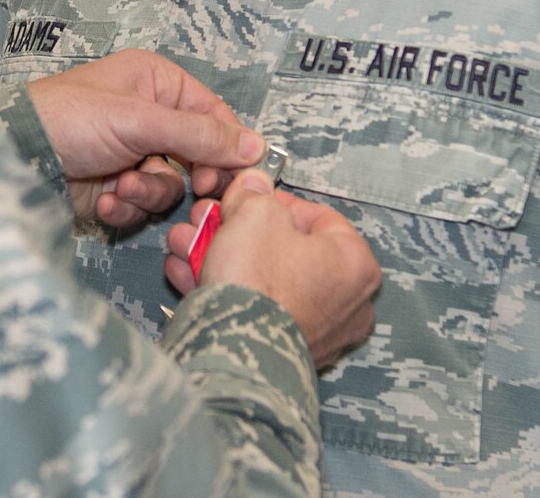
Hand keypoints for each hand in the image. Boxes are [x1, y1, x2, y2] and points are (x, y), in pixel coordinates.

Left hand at [24, 48, 263, 228]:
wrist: (17, 157)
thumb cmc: (72, 119)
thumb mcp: (140, 120)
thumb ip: (200, 135)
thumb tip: (258, 145)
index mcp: (158, 83)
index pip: (213, 114)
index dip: (227, 146)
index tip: (231, 174)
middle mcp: (150, 116)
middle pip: (199, 155)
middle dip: (189, 175)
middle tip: (193, 190)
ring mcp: (133, 153)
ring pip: (172, 185)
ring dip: (149, 192)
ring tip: (123, 186)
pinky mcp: (117, 187)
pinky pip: (144, 204)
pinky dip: (127, 206)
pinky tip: (106, 200)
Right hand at [164, 170, 380, 369]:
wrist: (236, 353)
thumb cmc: (258, 281)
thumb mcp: (253, 214)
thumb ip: (254, 195)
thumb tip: (253, 186)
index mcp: (355, 264)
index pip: (318, 217)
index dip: (275, 202)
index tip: (245, 198)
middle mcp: (347, 303)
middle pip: (284, 250)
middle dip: (237, 231)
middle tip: (209, 220)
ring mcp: (317, 334)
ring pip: (263, 280)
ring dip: (221, 257)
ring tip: (185, 245)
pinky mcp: (286, 355)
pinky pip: (254, 310)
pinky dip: (223, 290)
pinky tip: (186, 274)